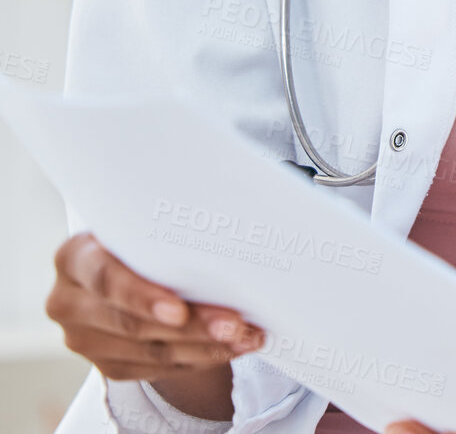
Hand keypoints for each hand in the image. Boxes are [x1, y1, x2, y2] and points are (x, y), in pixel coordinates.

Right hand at [45, 232, 265, 384]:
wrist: (129, 267)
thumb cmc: (143, 237)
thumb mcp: (142, 226)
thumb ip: (165, 231)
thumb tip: (230, 234)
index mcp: (74, 257)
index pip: (104, 279)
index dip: (142, 297)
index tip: (179, 310)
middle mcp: (69, 302)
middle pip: (133, 323)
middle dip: (193, 326)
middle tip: (236, 325)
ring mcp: (84, 339)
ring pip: (151, 352)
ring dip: (206, 347)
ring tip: (247, 336)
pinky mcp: (107, 364)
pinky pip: (156, 369)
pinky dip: (200, 359)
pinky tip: (231, 347)